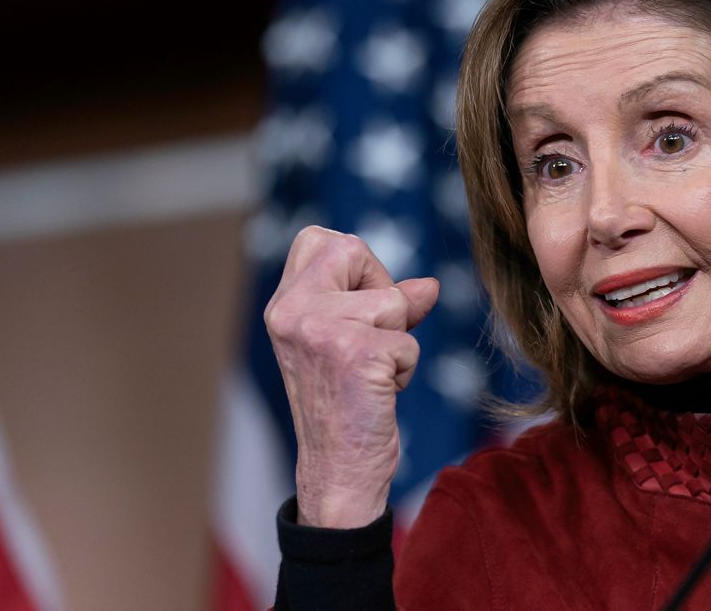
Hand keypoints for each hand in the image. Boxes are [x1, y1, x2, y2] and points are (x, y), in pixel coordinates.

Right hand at [264, 226, 439, 527]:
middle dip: (380, 291)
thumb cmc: (346, 407)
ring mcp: (320, 331)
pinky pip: (408, 341)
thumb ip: (386, 305)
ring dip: (398, 340)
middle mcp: (291, 312)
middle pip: (353, 248)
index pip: (320, 238)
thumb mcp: (354, 343)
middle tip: (370, 339)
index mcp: (282, 306)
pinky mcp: (355, 354)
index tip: (360, 308)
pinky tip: (381, 393)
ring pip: (392, 301)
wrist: (338, 473)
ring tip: (373, 375)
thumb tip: (428, 286)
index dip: (356, 266)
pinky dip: (406, 368)